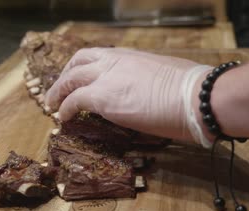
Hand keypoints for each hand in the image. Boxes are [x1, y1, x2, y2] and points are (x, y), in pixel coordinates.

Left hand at [45, 48, 212, 145]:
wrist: (196, 96)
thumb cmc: (190, 90)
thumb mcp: (164, 76)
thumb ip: (146, 80)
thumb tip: (146, 92)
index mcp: (130, 56)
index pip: (98, 55)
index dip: (83, 66)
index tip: (80, 76)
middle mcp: (114, 61)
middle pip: (78, 62)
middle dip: (66, 74)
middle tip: (60, 88)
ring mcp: (106, 77)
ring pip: (70, 79)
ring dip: (58, 91)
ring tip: (52, 104)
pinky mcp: (102, 97)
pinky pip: (73, 101)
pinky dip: (64, 108)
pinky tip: (63, 117)